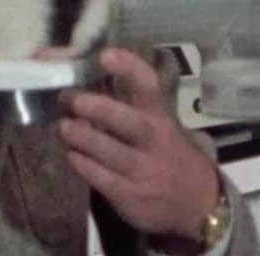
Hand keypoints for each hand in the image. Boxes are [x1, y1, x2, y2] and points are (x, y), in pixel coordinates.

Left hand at [58, 48, 218, 242]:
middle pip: (131, 123)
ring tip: (64, 127)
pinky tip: (72, 156)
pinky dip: (85, 166)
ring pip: (113, 153)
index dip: (128, 69)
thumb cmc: (168, 155)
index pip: (148, 87)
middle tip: (71, 99)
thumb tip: (81, 84)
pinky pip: (104, 180)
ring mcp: (145, 171)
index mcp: (160, 118)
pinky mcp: (132, 197)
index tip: (105, 55)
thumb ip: (127, 108)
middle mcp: (155, 142)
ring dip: (84, 138)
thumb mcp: (158, 127)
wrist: (195, 204)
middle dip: (100, 109)